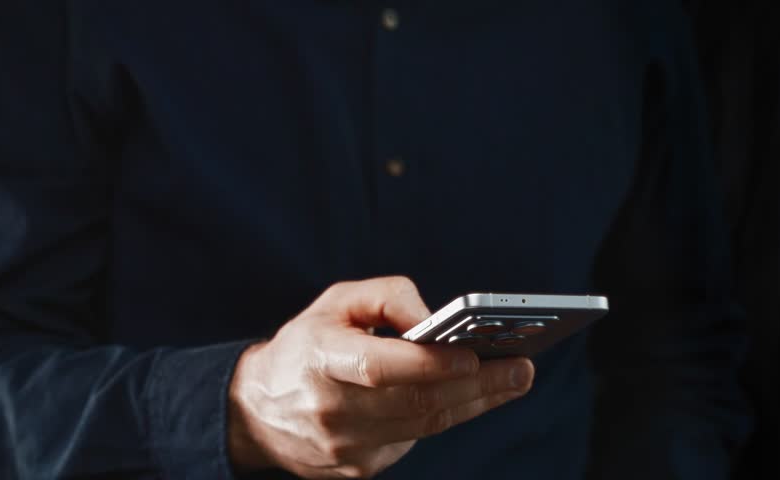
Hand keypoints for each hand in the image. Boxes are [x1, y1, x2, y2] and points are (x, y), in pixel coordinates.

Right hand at [228, 277, 534, 478]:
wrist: (258, 410)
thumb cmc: (305, 346)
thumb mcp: (336, 301)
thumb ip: (388, 296)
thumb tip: (435, 320)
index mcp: (319, 358)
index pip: (377, 367)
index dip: (427, 364)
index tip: (472, 356)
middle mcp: (331, 408)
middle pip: (414, 402)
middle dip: (476, 386)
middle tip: (521, 368)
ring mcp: (345, 446)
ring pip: (423, 426)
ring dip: (474, 403)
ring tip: (513, 379)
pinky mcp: (358, 468)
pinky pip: (413, 440)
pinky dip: (444, 416)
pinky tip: (471, 396)